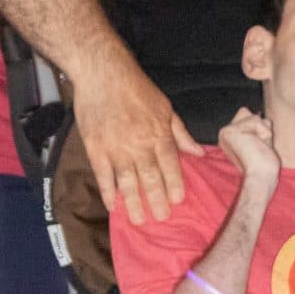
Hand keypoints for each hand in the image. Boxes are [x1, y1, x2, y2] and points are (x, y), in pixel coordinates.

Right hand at [77, 48, 203, 224]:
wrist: (103, 72)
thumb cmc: (136, 88)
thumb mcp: (165, 107)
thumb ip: (180, 133)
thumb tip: (198, 152)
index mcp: (159, 134)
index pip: (170, 166)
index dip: (174, 185)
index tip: (177, 201)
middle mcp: (140, 145)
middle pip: (151, 179)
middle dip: (157, 201)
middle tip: (161, 219)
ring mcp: (116, 149)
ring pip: (128, 183)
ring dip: (134, 203)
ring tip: (139, 220)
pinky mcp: (96, 148)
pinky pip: (103, 176)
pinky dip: (108, 192)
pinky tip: (113, 206)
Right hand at [218, 107, 280, 196]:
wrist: (260, 178)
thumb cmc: (263, 165)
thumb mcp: (260, 142)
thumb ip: (257, 128)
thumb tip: (261, 115)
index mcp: (230, 137)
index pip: (247, 117)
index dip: (259, 129)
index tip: (257, 148)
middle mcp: (224, 133)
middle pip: (249, 113)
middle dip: (260, 128)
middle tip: (258, 147)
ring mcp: (225, 132)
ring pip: (253, 116)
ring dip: (263, 132)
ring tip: (258, 147)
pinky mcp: (229, 131)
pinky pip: (256, 120)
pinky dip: (263, 133)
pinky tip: (258, 146)